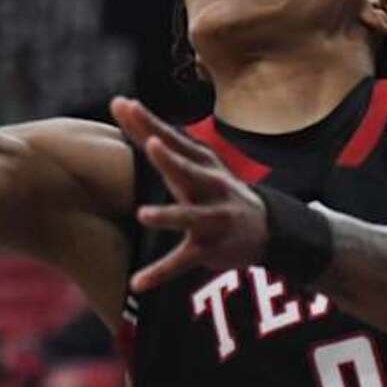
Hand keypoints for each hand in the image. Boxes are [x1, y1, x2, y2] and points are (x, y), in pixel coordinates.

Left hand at [110, 96, 268, 291]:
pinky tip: (137, 282)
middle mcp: (209, 186)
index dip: (148, 123)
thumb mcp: (193, 161)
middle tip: (151, 145)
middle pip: (187, 170)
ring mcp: (211, 218)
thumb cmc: (214, 188)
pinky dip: (160, 273)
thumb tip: (121, 104)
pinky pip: (182, 262)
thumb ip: (156, 137)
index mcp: (201, 162)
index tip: (123, 105)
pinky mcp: (210, 248)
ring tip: (143, 215)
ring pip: (189, 217)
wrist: (265, 227)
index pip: (171, 139)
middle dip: (170, 159)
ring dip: (168, 216)